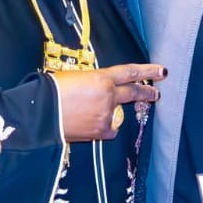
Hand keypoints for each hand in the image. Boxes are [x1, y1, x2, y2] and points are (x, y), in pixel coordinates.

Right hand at [50, 64, 164, 141]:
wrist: (40, 113)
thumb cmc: (52, 90)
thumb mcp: (76, 78)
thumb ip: (94, 83)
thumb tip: (101, 89)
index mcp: (101, 78)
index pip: (130, 72)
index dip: (147, 71)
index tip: (161, 71)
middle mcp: (108, 95)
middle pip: (134, 92)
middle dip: (147, 92)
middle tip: (156, 93)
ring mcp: (106, 114)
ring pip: (117, 113)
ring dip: (109, 112)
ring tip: (91, 111)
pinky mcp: (101, 130)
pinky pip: (109, 129)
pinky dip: (103, 127)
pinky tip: (88, 124)